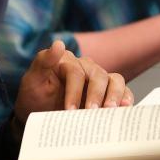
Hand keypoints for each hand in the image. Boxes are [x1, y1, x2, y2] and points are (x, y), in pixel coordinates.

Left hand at [12, 40, 132, 132]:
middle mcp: (87, 68)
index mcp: (69, 61)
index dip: (74, 91)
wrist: (40, 115)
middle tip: (92, 112)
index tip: (69, 110)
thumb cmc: (36, 97)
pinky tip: (125, 108)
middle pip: (98, 76)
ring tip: (110, 111)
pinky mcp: (108, 93)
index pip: (76, 73)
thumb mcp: (32, 80)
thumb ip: (43, 61)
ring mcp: (99, 80)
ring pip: (115, 81)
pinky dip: (126, 98)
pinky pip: (123, 92)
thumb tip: (58, 44)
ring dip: (115, 95)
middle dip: (96, 95)